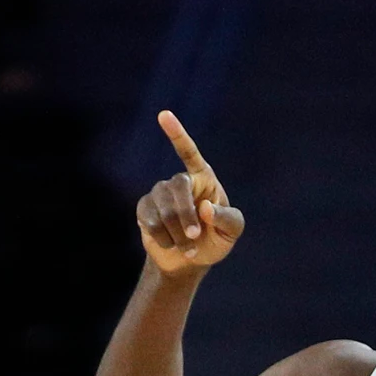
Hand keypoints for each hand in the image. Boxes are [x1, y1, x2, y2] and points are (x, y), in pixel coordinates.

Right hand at [135, 110, 244, 274]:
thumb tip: (205, 206)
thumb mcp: (231, 232)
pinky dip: (163, 237)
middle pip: (177, 187)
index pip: (189, 153)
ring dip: (178, 232)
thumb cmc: (215, 240)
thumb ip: (226, 219)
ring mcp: (159, 194)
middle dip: (186, 215)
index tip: (164, 115)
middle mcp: (179, 182)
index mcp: (203, 179)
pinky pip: (149, 220)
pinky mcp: (144, 208)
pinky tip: (171, 244)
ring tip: (188, 247)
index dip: (177, 134)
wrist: (190, 260)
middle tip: (195, 236)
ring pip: (163, 208)